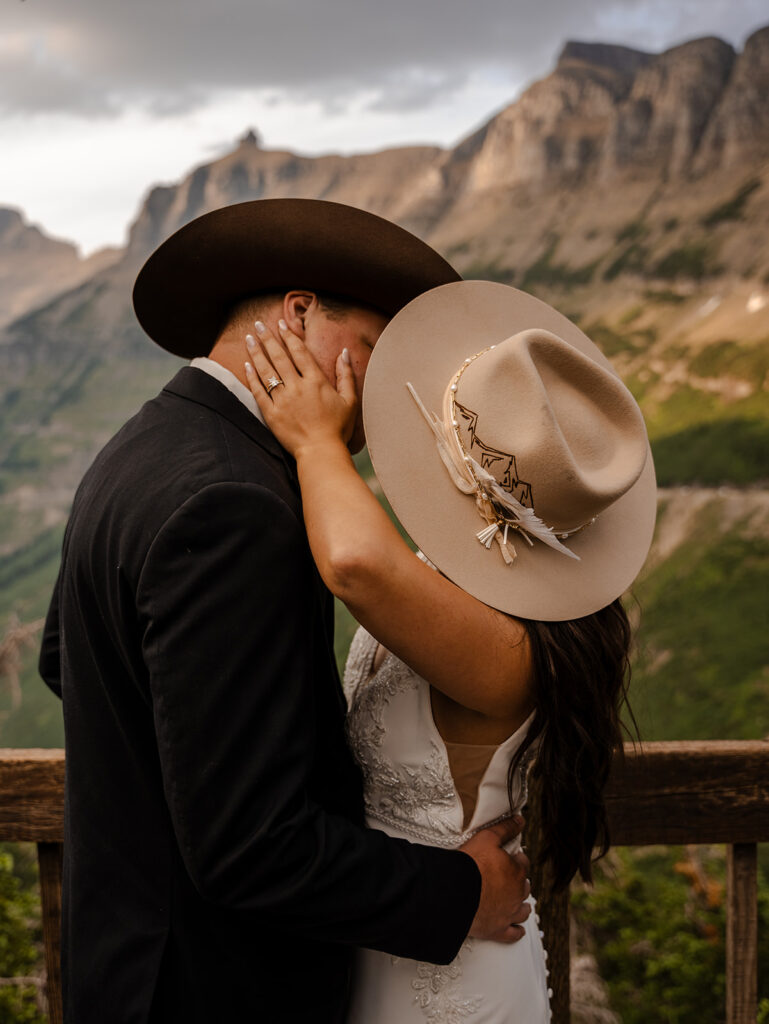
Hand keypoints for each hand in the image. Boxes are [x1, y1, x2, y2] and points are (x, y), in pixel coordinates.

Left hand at [244, 319, 357, 456]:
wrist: (321, 452)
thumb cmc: (338, 429)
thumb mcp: (350, 401)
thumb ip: (346, 375)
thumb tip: (344, 352)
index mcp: (316, 381)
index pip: (299, 353)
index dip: (289, 337)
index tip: (280, 324)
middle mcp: (297, 387)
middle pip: (279, 357)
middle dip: (268, 338)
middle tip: (258, 324)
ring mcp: (282, 400)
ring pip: (266, 371)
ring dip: (256, 353)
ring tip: (249, 338)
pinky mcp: (271, 414)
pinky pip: (258, 392)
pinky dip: (251, 378)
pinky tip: (246, 365)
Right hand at [460, 816, 531, 942]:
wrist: (455, 894)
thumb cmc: (470, 865)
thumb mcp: (487, 838)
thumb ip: (505, 829)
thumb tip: (520, 820)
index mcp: (516, 872)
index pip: (522, 862)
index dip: (515, 858)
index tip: (509, 857)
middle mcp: (517, 894)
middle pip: (524, 886)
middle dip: (518, 881)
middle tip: (507, 877)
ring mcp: (509, 914)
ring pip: (523, 910)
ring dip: (521, 904)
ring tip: (516, 900)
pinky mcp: (498, 930)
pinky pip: (513, 934)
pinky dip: (516, 931)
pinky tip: (518, 930)